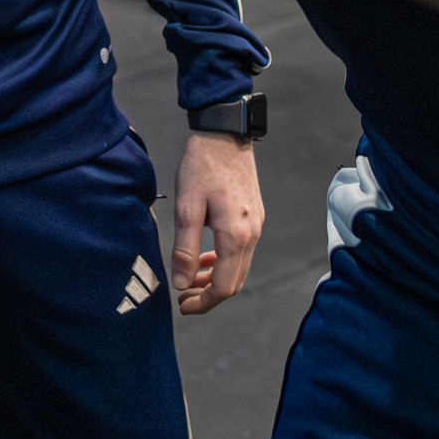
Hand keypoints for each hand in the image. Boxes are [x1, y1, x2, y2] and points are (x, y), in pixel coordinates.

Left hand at [171, 131, 263, 313]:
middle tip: (184, 298)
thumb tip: (182, 283)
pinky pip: (241, 251)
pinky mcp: (253, 216)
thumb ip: (185, 248)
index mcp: (235, 235)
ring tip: (190, 278)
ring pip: (238, 267)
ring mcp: (256, 225)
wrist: (225, 133)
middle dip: (209, 295)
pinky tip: (205, 256)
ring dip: (215, 278)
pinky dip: (223, 261)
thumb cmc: (202, 165)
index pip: (224, 286)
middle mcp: (252, 234)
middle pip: (235, 282)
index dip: (203, 302)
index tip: (183, 305)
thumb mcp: (186, 207)